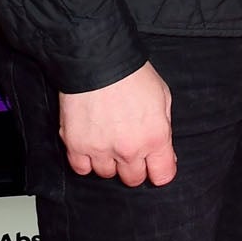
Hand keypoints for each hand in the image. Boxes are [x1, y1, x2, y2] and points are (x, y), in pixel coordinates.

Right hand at [59, 62, 175, 186]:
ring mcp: (101, 150)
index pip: (162, 175)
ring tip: (110, 140)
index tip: (157, 166)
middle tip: (131, 148)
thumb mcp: (163, 98)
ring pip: (107, 174)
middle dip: (135, 166)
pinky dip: (86, 160)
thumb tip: (165, 153)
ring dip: (110, 162)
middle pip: (133, 178)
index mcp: (155, 137)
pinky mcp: (76, 146)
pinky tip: (92, 145)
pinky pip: (81, 169)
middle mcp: (129, 149)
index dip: (161, 171)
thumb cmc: (133, 75)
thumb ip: (164, 129)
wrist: (99, 62)